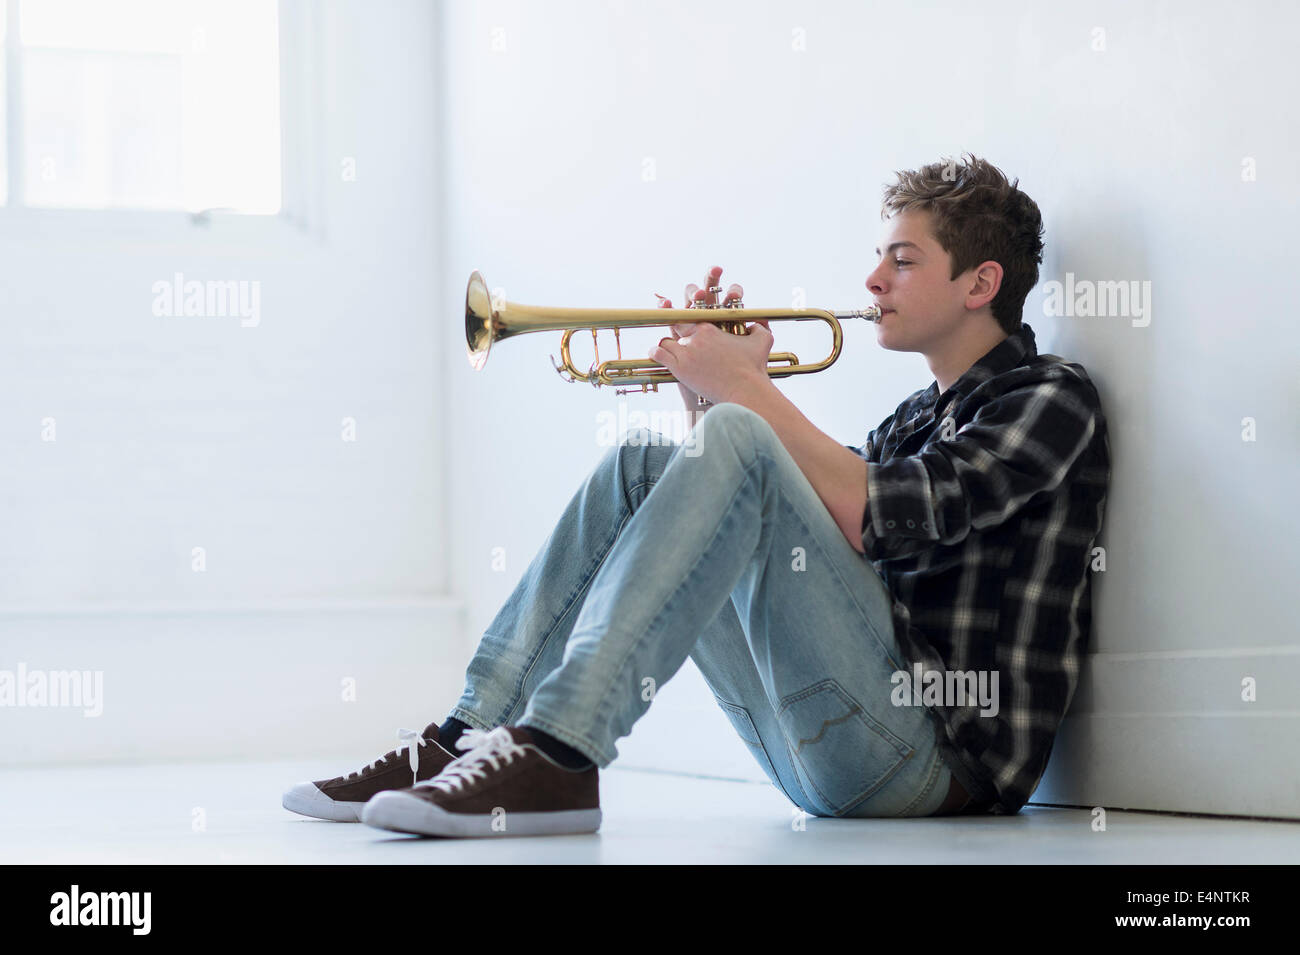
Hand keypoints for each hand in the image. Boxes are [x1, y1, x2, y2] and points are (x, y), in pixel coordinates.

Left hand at [654, 266, 764, 408]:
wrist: (745, 391)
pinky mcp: (680, 368)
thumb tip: (757, 324)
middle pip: (676, 327)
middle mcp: (696, 337)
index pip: (689, 316)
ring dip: (667, 345)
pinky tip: (656, 354)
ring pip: (666, 341)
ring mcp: (686, 352)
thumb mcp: (763, 342)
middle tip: (676, 336)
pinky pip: (659, 354)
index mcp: (710, 328)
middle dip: (675, 331)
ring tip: (669, 349)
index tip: (684, 322)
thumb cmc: (754, 369)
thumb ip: (760, 327)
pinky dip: (656, 353)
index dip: (685, 319)